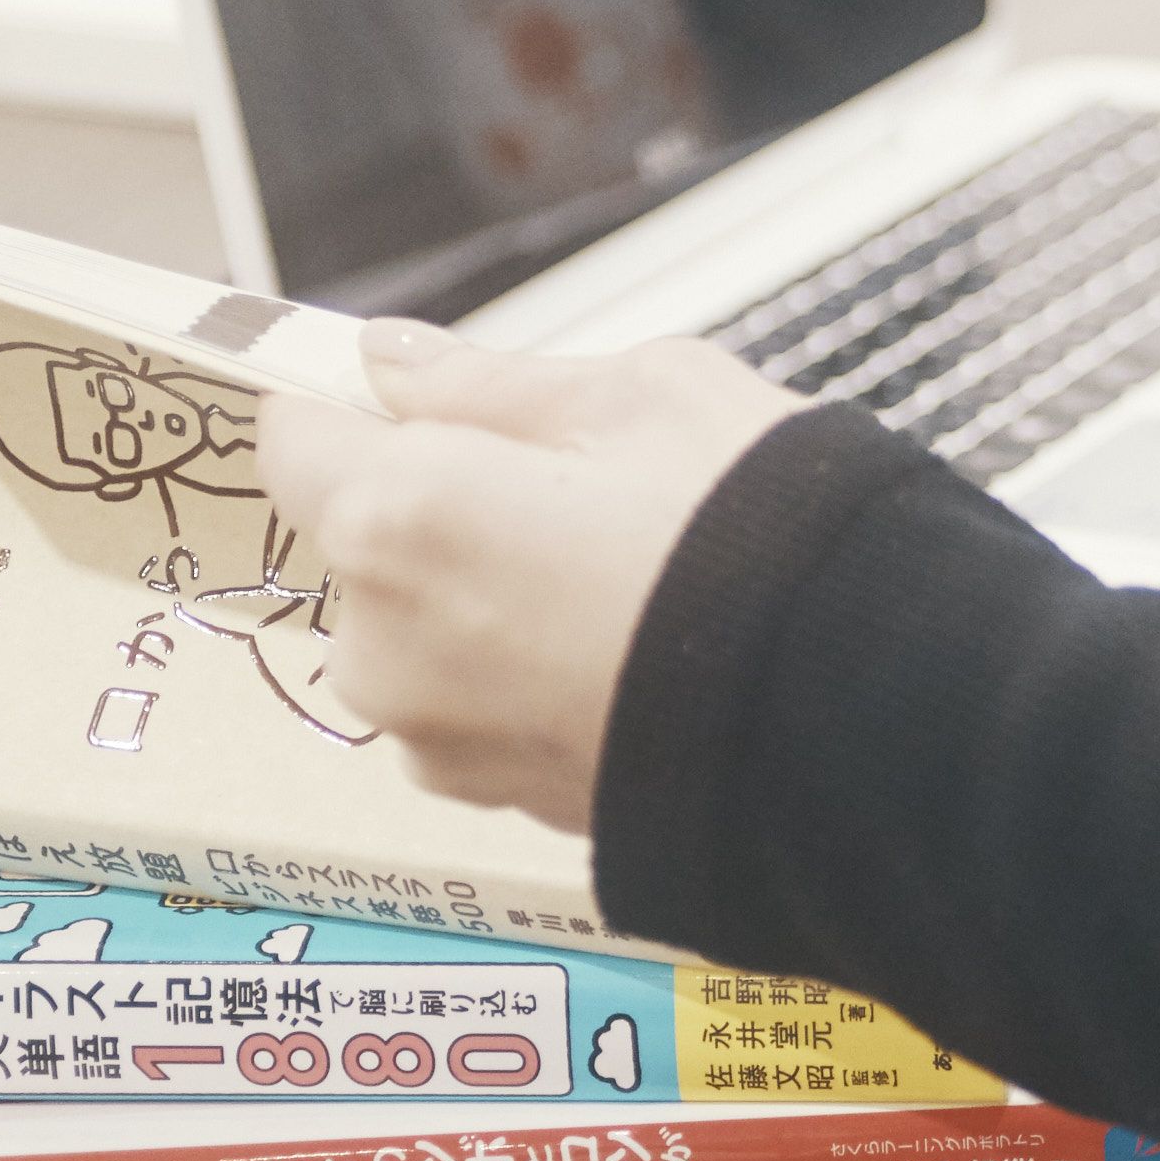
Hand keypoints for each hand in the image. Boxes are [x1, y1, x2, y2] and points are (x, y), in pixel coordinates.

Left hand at [257, 325, 801, 836]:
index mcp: (398, 518)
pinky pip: (475, 702)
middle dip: (440, 503)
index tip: (410, 398)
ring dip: (483, 593)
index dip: (349, 406)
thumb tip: (398, 364)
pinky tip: (626, 647)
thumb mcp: (644, 396)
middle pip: (363, 539)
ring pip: (420, 626)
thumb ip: (490, 382)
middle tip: (575, 485)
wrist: (867, 710)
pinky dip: (526, 670)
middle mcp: (384, 642)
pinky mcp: (493, 796)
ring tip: (619, 575)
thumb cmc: (762, 541)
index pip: (291, 437)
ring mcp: (434, 734)